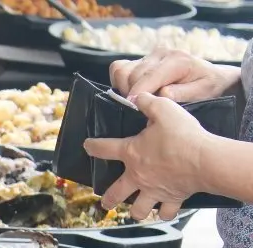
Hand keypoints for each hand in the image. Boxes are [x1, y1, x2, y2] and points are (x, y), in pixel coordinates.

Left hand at [83, 93, 212, 220]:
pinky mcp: (172, 198)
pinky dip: (165, 213)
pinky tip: (164, 211)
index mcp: (132, 153)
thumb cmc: (183, 136)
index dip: (93, 146)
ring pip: (138, 209)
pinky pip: (165, 213)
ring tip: (137, 209)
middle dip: (108, 199)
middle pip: (115, 193)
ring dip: (136, 210)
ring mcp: (154, 190)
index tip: (87, 146)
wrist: (205, 160)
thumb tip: (139, 96)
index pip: (104, 148)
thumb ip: (148, 102)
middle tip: (106, 202)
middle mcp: (138, 176)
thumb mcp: (164, 110)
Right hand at [110, 47, 241, 103]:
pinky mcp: (142, 60)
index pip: (148, 76)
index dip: (137, 93)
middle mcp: (161, 54)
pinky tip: (132, 92)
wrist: (212, 76)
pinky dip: (120, 82)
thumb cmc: (208, 86)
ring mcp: (150, 56)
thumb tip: (162, 93)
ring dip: (123, 88)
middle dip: (131, 93)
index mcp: (177, 61)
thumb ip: (183, 93)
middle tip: (139, 109)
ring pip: (121, 70)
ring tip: (136, 100)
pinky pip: (119, 68)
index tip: (134, 107)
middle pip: (131, 74)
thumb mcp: (203, 92)